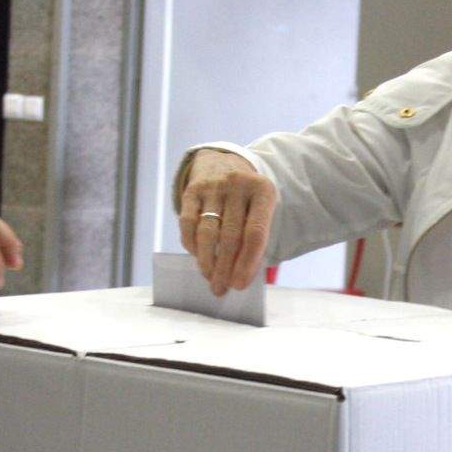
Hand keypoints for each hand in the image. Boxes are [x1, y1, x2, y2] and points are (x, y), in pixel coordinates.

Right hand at [176, 150, 275, 296]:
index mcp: (263, 191)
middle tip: (221, 289)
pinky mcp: (192, 190)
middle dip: (225, 268)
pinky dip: (191, 245)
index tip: (240, 285)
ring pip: (207, 232)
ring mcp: (213, 186)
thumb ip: (255, 237)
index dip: (247, 263)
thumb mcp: (260, 208)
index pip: (255, 233)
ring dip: (207, 261)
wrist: (222, 162)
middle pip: (230, 236)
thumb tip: (240, 276)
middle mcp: (238, 185)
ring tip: (210, 279)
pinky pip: (188, 223)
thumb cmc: (246, 197)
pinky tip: (197, 258)